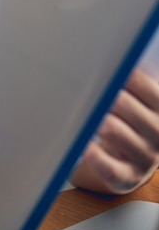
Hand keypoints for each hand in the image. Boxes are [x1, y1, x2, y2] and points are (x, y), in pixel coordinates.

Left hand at [71, 68, 158, 193]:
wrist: (137, 160)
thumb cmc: (130, 120)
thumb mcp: (138, 99)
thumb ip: (126, 80)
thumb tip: (100, 52)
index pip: (140, 82)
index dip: (115, 72)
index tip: (95, 63)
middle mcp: (157, 131)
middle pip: (123, 104)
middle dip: (101, 93)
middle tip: (79, 84)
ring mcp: (144, 156)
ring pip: (113, 131)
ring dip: (95, 119)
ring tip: (79, 109)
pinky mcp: (127, 177)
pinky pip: (109, 167)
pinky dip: (95, 156)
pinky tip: (84, 145)